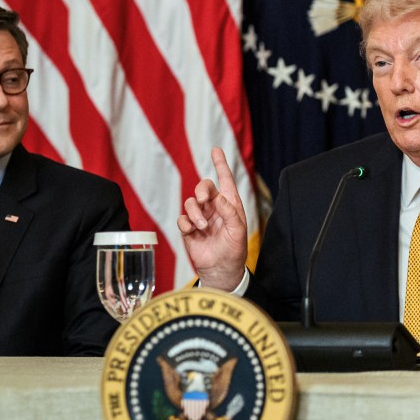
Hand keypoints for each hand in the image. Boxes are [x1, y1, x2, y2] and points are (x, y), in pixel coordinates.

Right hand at [177, 147, 249, 290]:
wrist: (221, 269)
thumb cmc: (234, 250)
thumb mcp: (237, 231)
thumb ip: (230, 213)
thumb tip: (218, 198)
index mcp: (230, 204)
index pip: (225, 180)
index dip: (221, 164)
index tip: (216, 150)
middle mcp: (214, 208)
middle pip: (203, 187)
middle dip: (202, 190)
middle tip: (204, 199)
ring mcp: (201, 218)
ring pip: (190, 203)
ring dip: (195, 213)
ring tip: (202, 226)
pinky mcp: (189, 229)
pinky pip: (181, 219)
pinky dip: (186, 223)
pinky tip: (192, 231)